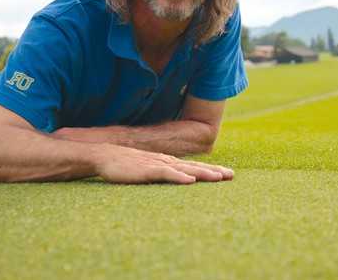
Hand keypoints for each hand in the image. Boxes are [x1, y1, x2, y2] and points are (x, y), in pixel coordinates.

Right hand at [93, 144, 233, 183]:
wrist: (106, 156)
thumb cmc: (126, 165)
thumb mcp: (149, 169)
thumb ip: (163, 172)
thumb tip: (177, 179)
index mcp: (169, 162)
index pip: (194, 166)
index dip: (211, 170)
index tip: (228, 175)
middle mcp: (167, 162)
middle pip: (195, 167)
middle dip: (214, 171)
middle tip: (231, 176)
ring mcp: (158, 165)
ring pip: (185, 170)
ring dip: (203, 173)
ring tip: (218, 178)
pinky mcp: (147, 170)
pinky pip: (166, 174)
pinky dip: (179, 177)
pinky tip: (190, 181)